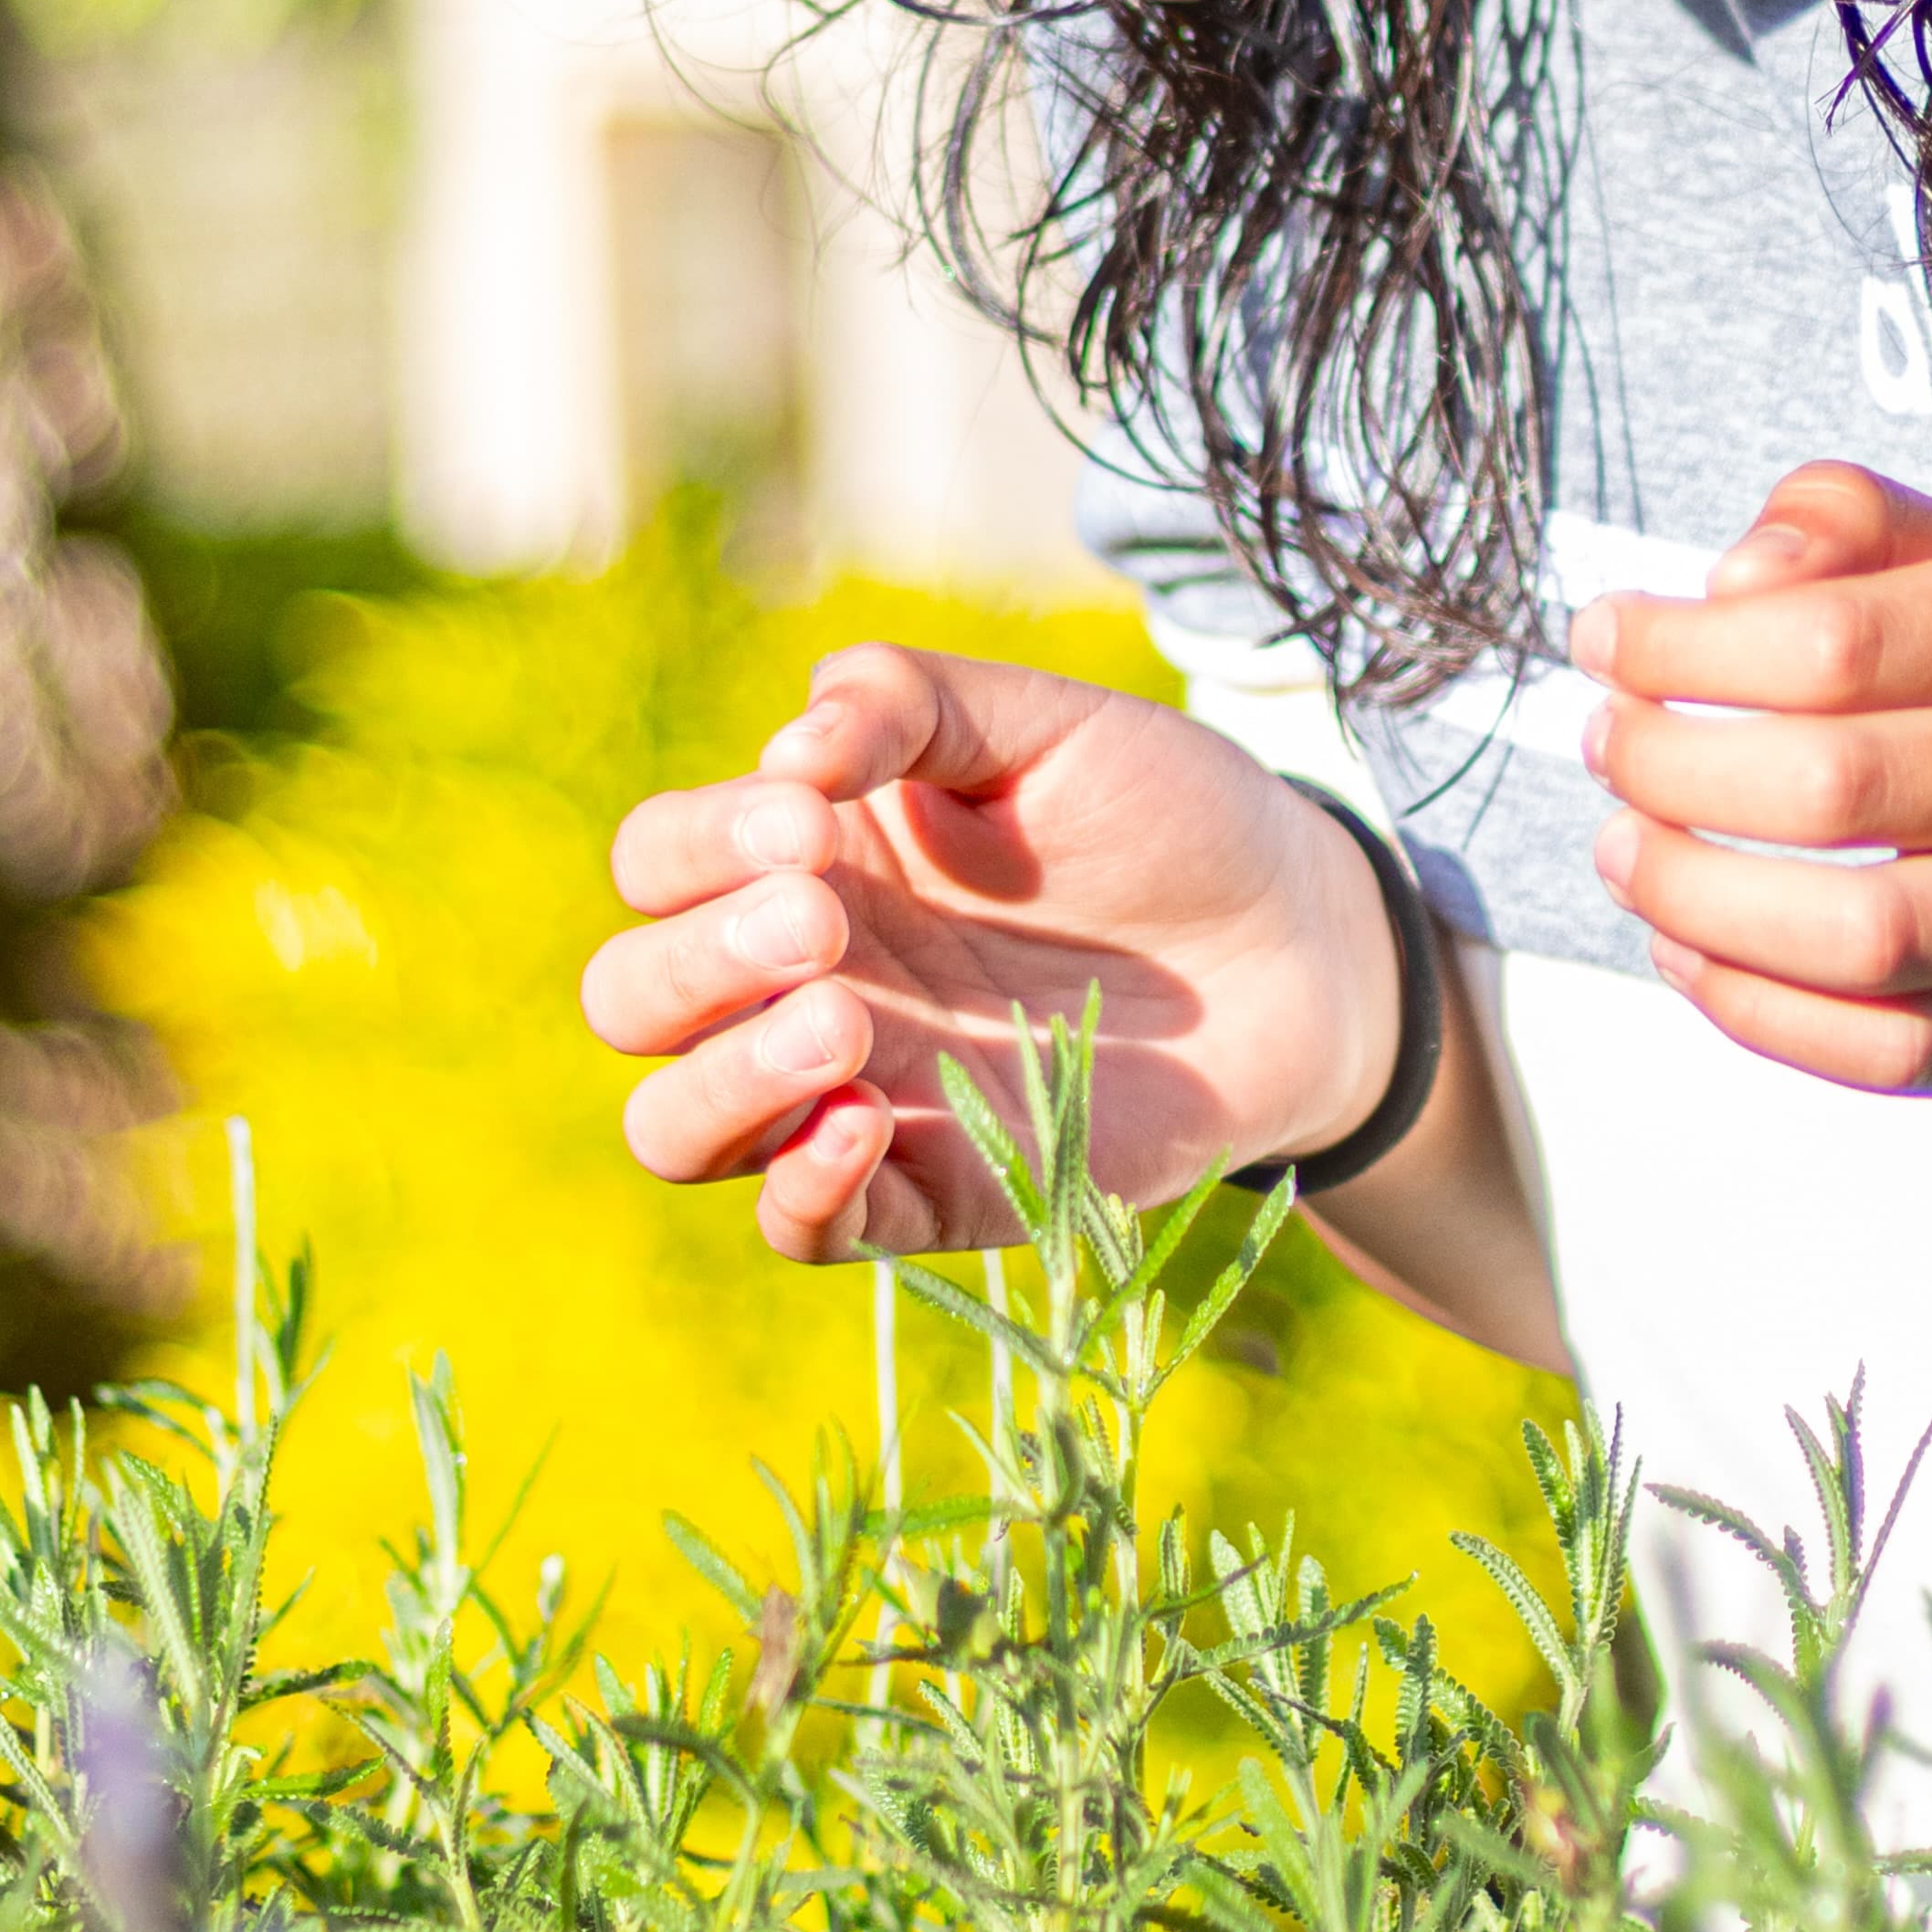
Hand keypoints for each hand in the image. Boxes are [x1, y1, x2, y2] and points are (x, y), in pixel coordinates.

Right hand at [581, 649, 1400, 1261]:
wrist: (1302, 942)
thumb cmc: (1166, 818)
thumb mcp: (1044, 724)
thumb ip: (909, 703)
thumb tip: (788, 744)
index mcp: (806, 861)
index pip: (656, 863)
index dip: (699, 844)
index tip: (812, 817)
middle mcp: (806, 981)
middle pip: (629, 1001)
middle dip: (697, 960)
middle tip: (824, 920)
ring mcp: (858, 1094)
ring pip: (677, 1129)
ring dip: (725, 1076)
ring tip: (844, 1024)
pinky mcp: (933, 1191)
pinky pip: (801, 1228)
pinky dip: (800, 1186)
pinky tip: (868, 1119)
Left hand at [1570, 462, 1931, 1105]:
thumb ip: (1854, 522)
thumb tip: (1730, 575)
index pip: (1829, 638)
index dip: (1680, 646)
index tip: (1604, 642)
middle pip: (1832, 785)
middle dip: (1669, 766)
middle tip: (1605, 749)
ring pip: (1859, 938)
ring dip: (1696, 899)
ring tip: (1622, 852)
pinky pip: (1883, 1052)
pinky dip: (1754, 1010)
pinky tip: (1686, 950)